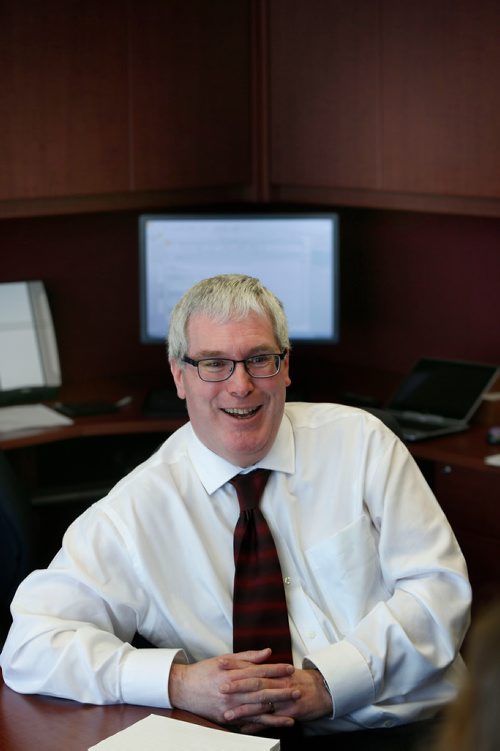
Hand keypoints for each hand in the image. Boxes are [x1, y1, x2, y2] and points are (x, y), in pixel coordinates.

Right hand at [168, 648, 298, 727]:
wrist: (183, 689)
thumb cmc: (205, 671)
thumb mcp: (225, 659)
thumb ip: (248, 657)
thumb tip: (267, 652)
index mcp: (233, 673)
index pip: (259, 670)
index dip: (275, 669)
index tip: (290, 669)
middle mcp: (233, 690)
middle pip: (261, 691)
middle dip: (280, 691)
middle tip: (297, 690)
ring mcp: (230, 706)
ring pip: (257, 709)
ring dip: (276, 711)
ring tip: (293, 712)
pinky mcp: (227, 718)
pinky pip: (248, 722)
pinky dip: (263, 724)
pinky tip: (276, 725)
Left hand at [220, 660, 332, 733]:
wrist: (324, 691)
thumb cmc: (301, 680)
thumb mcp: (284, 670)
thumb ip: (266, 666)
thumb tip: (248, 663)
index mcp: (275, 672)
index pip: (252, 666)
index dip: (236, 664)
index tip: (220, 663)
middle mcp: (278, 683)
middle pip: (255, 684)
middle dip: (237, 686)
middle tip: (221, 688)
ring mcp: (283, 699)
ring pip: (261, 704)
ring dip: (243, 710)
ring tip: (227, 714)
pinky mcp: (289, 713)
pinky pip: (270, 721)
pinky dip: (257, 726)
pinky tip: (244, 729)